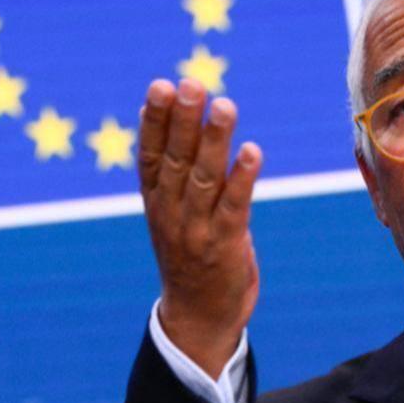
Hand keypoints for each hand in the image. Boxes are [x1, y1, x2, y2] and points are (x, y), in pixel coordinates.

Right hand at [138, 77, 261, 378]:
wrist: (197, 318)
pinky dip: (243, 178)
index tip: (159, 86)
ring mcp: (196, 230)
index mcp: (155, 201)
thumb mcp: (173, 213)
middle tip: (190, 84)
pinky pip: (235, 207)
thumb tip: (187, 118)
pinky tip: (253, 151)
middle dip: (183, 120)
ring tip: (225, 105)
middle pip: (176, 159)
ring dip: (215, 140)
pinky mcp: (226, 245)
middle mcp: (171, 212)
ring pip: (205, 178)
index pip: (150, 155)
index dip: (154, 120)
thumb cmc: (190, 255)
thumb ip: (179, 172)